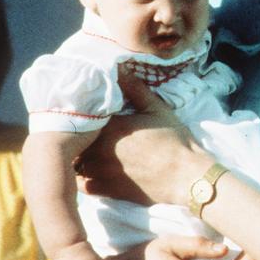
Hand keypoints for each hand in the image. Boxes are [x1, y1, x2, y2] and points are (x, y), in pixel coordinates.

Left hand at [76, 70, 214, 205]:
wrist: (185, 176)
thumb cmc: (174, 140)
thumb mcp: (157, 108)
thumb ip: (135, 89)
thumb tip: (119, 70)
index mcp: (111, 126)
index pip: (84, 116)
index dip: (84, 115)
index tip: (88, 114)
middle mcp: (100, 149)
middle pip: (76, 141)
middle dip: (79, 136)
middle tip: (83, 132)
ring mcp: (101, 171)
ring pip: (75, 163)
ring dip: (79, 156)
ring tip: (86, 151)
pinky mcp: (106, 190)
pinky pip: (82, 184)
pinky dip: (83, 177)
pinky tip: (92, 171)